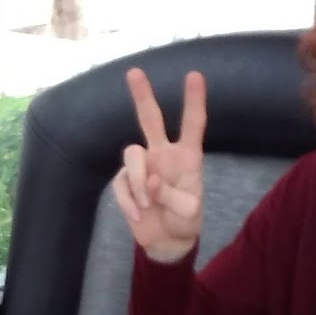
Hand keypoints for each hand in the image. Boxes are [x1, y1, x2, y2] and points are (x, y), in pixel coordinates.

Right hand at [111, 67, 205, 263]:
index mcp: (187, 157)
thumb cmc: (185, 221)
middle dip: (143, 96)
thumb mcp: (189, 212)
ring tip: (147, 206)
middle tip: (134, 72)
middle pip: (151, 119)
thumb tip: (150, 182)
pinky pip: (121, 184)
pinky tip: (138, 216)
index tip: (194, 75)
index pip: (192, 124)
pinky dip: (128, 202)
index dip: (193, 100)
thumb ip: (173, 196)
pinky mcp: (125, 182)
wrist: (166, 242)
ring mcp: (143, 166)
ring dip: (137, 181)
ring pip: (131, 155)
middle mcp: (163, 154)